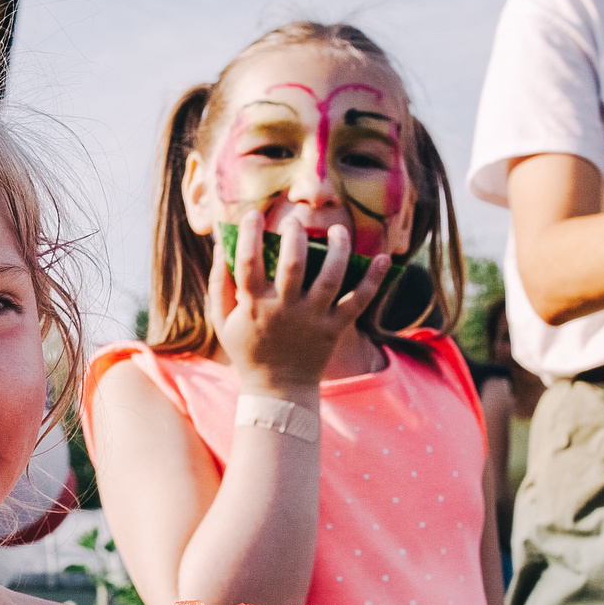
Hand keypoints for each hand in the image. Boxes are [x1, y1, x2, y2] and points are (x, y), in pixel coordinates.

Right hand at [212, 205, 385, 399]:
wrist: (278, 389)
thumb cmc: (248, 350)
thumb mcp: (223, 321)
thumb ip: (219, 284)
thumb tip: (219, 248)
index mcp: (255, 305)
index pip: (248, 261)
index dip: (249, 234)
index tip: (253, 215)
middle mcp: (285, 310)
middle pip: (293, 263)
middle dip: (295, 235)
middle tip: (295, 222)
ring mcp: (313, 319)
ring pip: (330, 277)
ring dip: (337, 249)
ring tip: (337, 231)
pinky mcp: (335, 329)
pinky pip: (358, 301)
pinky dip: (373, 280)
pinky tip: (384, 258)